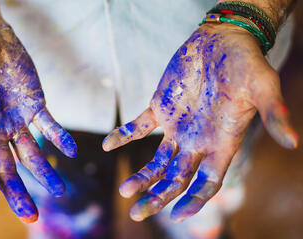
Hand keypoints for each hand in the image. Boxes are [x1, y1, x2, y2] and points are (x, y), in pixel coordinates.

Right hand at [0, 21, 76, 222]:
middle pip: (5, 168)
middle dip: (17, 191)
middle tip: (31, 215)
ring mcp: (15, 121)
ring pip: (30, 152)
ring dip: (44, 171)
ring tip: (59, 190)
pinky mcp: (34, 106)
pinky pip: (49, 125)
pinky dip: (60, 137)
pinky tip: (72, 150)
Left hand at [103, 23, 297, 221]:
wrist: (221, 40)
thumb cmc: (245, 62)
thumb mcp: (262, 85)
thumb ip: (272, 113)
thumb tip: (293, 141)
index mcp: (221, 143)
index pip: (208, 182)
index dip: (195, 200)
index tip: (177, 216)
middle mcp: (197, 142)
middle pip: (176, 178)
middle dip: (159, 196)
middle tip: (137, 212)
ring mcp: (177, 127)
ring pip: (156, 161)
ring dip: (141, 176)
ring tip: (125, 190)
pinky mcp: (160, 109)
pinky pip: (138, 127)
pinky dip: (123, 135)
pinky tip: (108, 144)